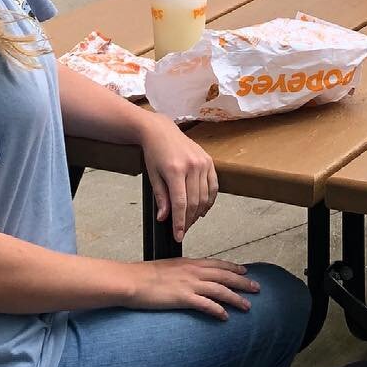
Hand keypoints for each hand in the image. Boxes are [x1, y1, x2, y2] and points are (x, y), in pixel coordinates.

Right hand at [132, 257, 258, 319]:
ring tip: (247, 306)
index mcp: (189, 263)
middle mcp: (193, 271)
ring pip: (220, 290)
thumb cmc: (144, 276)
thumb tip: (185, 277)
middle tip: (257, 288)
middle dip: (243, 282)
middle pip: (225, 276)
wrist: (132, 281)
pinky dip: (218, 310)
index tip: (245, 271)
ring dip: (236, 298)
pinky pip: (206, 304)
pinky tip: (225, 317)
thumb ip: (180, 272)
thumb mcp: (167, 268)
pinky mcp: (183, 298)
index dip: (233, 268)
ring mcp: (189, 284)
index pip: (217, 264)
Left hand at [139, 112, 217, 241]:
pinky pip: (214, 185)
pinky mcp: (209, 161)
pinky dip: (210, 200)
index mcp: (175, 170)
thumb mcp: (153, 176)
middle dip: (188, 220)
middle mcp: (192, 166)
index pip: (180, 204)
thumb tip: (164, 218)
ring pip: (205, 196)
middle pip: (194, 202)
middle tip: (182, 231)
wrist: (161, 131)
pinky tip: (203, 209)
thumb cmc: (154, 153)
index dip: (179, 223)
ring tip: (190, 221)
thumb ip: (161, 198)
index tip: (178, 235)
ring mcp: (203, 162)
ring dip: (199, 212)